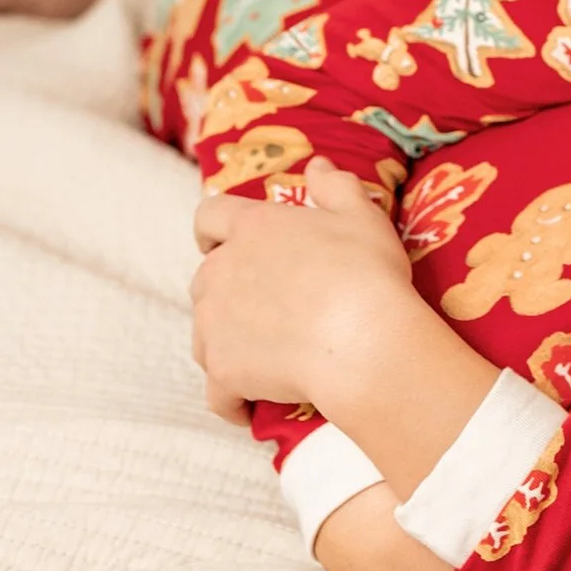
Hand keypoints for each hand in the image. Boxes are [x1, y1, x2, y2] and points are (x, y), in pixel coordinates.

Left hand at [190, 158, 414, 423]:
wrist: (362, 341)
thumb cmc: (367, 273)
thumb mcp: (361, 215)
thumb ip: (334, 185)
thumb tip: (316, 164)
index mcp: (252, 228)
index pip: (208, 217)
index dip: (212, 230)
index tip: (223, 243)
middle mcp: (221, 271)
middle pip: (205, 279)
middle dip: (227, 293)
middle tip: (267, 309)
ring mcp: (215, 323)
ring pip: (203, 333)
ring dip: (224, 342)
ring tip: (262, 359)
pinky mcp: (222, 370)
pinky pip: (215, 390)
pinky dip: (229, 398)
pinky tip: (248, 406)